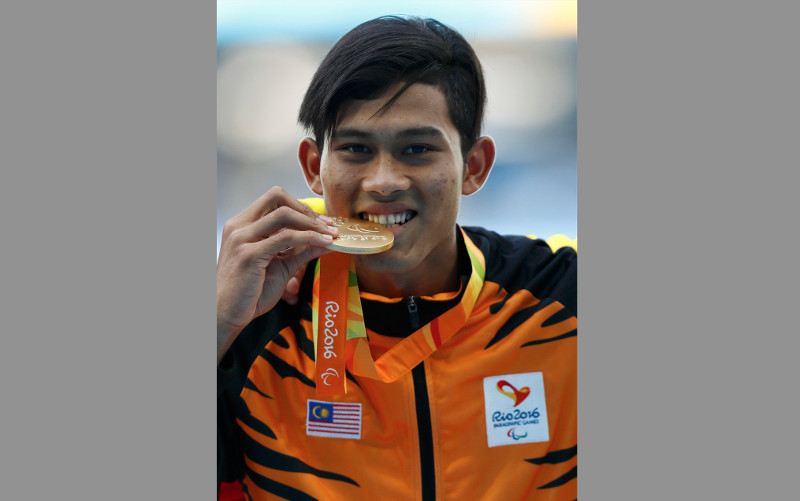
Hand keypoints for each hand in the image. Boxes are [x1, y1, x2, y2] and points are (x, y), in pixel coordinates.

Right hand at [217, 187, 335, 363]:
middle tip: (327, 226)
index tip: (322, 222)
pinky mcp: (249, 254)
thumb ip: (301, 251)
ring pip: (284, 214)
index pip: (274, 199)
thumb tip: (327, 240)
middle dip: (307, 209)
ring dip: (312, 223)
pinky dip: (309, 237)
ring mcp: (242, 238)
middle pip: (278, 197)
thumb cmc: (248, 293)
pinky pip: (286, 237)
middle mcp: (239, 226)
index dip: (301, 207)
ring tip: (331, 235)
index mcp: (242, 225)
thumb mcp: (280, 266)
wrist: (225, 315)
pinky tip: (324, 243)